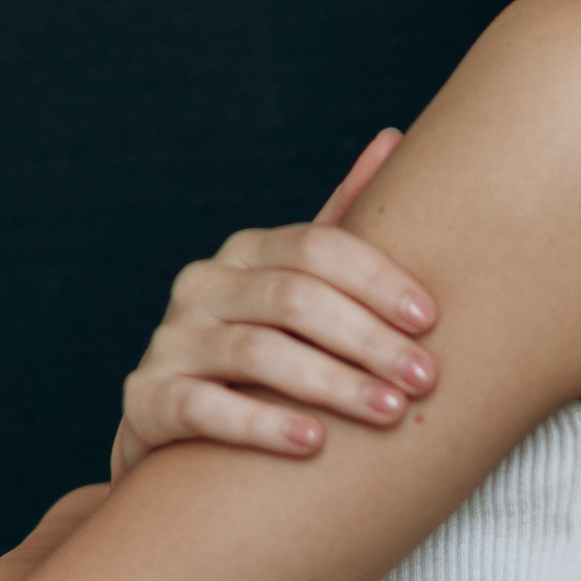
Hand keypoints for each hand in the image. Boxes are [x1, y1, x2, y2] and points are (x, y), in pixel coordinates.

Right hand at [109, 129, 438, 477]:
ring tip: (389, 412)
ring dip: (332, 382)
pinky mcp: (148, 399)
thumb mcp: (300, 285)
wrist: (180, 427)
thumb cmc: (266, 348)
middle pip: (293, 298)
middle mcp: (203, 284)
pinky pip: (205, 406)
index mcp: (247, 251)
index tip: (431, 320)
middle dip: (368, 338)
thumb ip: (343, 223)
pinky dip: (262, 423)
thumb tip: (395, 136)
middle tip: (424, 378)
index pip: (317, 247)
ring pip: (256, 351)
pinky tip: (313, 443)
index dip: (377, 280)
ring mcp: (170, 340)